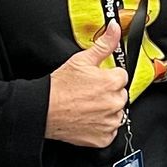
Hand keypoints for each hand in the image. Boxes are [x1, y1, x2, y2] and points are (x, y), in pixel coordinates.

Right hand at [47, 21, 128, 147]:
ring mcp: (110, 122)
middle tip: (89, 94)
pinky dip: (101, 127)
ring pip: (117, 113)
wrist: (44, 110)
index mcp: (112, 83)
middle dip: (108, 93)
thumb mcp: (81, 60)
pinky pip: (110, 131)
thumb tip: (115, 28)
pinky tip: (88, 118)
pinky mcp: (104, 138)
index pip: (121, 77)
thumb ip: (103, 44)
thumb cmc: (59, 87)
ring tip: (87, 106)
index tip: (96, 80)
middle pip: (120, 95)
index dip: (108, 77)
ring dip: (106, 110)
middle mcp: (114, 103)